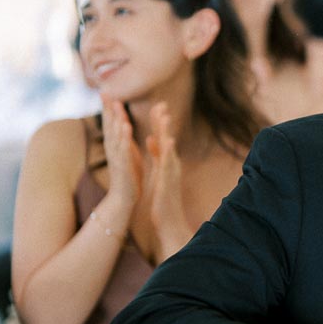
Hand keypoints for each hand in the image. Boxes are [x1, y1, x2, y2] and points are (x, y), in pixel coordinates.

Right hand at [100, 97, 141, 211]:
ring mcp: (117, 157)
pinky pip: (124, 149)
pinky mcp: (124, 166)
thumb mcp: (126, 153)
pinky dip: (124, 136)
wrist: (124, 198)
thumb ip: (124, 139)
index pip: (110, 123)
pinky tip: (126, 126)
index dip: (108, 108)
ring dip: (116, 119)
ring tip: (117, 104)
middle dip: (107, 109)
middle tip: (104, 92)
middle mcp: (113, 149)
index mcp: (115, 146)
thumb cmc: (128, 175)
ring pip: (115, 135)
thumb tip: (123, 125)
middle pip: (109, 126)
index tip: (105, 92)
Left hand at [147, 102, 190, 254]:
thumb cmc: (163, 197)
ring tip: (165, 116)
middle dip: (163, 121)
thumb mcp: (158, 172)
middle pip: (167, 138)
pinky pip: (168, 164)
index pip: (162, 137)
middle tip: (161, 103)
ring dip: (167, 131)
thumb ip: (156, 154)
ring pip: (169, 148)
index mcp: (165, 161)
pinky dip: (167, 151)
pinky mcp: (168, 181)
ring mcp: (171, 172)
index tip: (156, 104)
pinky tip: (166, 141)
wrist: (168, 220)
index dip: (159, 121)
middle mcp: (170, 163)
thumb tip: (152, 138)